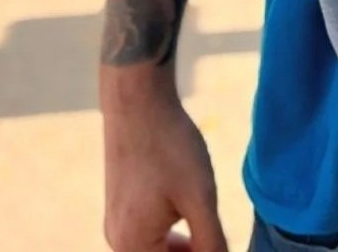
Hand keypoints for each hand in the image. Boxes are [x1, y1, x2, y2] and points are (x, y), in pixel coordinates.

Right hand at [102, 76, 229, 251]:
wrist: (137, 100)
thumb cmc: (169, 146)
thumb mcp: (201, 197)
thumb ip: (211, 241)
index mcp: (133, 246)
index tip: (221, 242)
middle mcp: (118, 241)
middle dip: (192, 251)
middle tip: (218, 236)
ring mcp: (116, 222)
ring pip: (155, 249)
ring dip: (182, 245)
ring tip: (208, 222)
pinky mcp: (120, 205)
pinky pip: (146, 233)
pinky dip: (169, 232)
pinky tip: (188, 208)